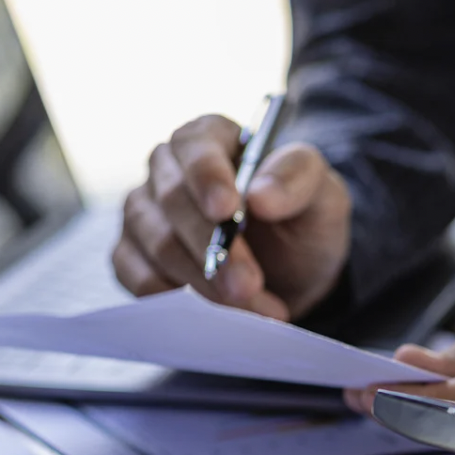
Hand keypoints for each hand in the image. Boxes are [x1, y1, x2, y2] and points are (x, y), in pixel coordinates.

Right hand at [114, 114, 351, 320]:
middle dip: (213, 248)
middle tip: (248, 284)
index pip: (196, 147)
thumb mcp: (322, 195)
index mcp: (211, 137)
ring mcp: (144, 213)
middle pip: (174, 201)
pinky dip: (173, 299)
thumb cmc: (302, 221)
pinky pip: (136, 276)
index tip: (228, 210)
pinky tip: (210, 316)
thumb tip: (259, 195)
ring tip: (253, 308)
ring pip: (158, 244)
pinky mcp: (132, 255)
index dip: (208, 178)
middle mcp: (168, 169)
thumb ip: (298, 179)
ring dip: (204, 282)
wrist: (294, 271)